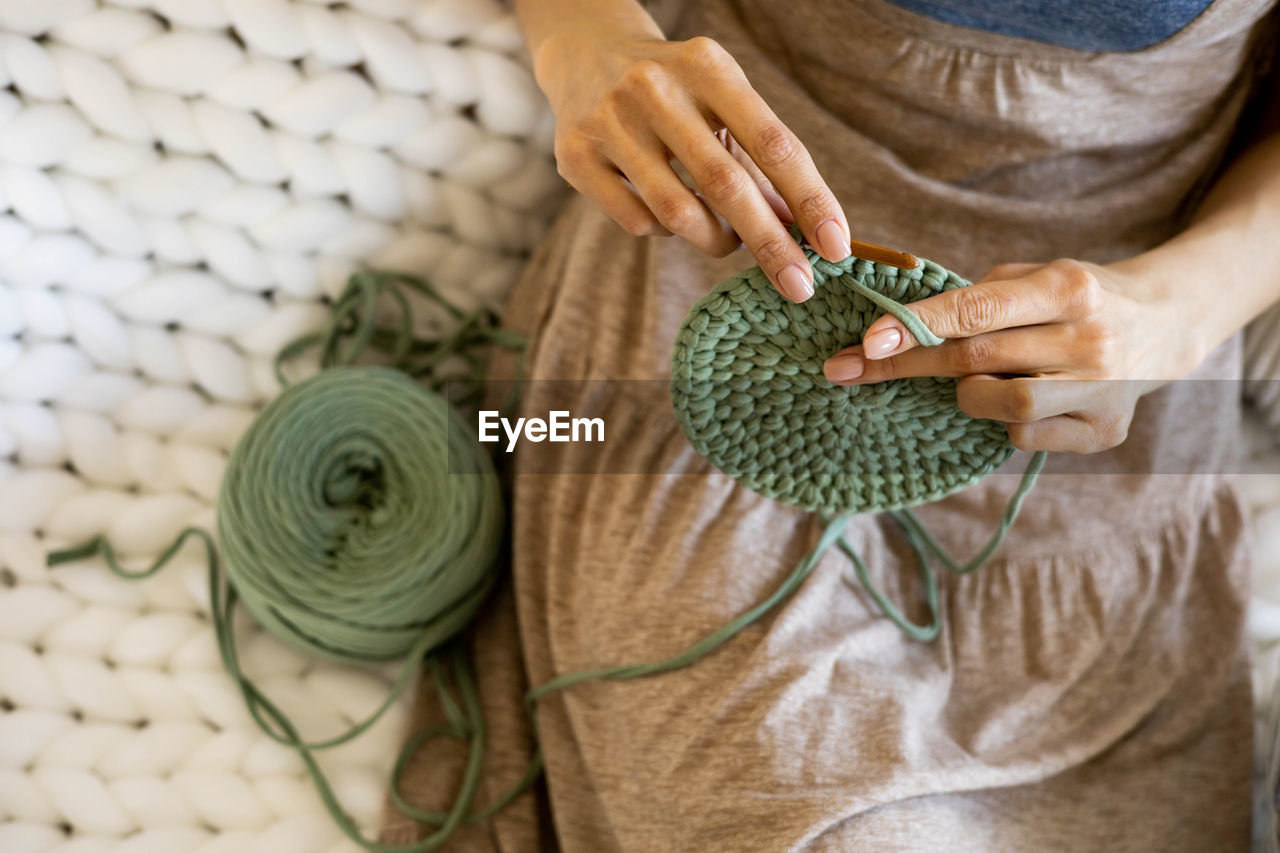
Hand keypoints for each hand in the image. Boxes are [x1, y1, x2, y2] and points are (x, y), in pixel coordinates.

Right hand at [532, 28, 850, 301]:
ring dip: (717, 241)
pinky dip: (666, 232)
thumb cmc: (677, 89)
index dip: (810, 199)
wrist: (587, 52)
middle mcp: (654, 88)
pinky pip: (637, 222)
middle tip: (799, 285)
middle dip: (770, 244)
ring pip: (678, 214)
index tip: (836, 246)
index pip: (773, 142)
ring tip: (730, 241)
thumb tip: (804, 229)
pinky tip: (670, 214)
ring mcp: (608, 122)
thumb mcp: (723, 100)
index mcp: (707, 66)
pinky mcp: (574, 156)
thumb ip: (760, 159)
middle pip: (726, 185)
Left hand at [821, 259, 1203, 452]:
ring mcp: (1102, 390)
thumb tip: (900, 325)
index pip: (977, 310)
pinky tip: (1016, 401)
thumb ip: (978, 297)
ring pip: (1000, 406)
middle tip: (851, 368)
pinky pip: (1025, 438)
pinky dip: (1004, 422)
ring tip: (978, 379)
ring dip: (967, 395)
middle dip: (906, 365)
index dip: (917, 326)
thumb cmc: (1077, 297)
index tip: (866, 341)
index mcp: (1069, 288)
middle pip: (975, 359)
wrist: (1165, 323)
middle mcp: (1088, 339)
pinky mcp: (1106, 432)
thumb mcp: (1036, 276)